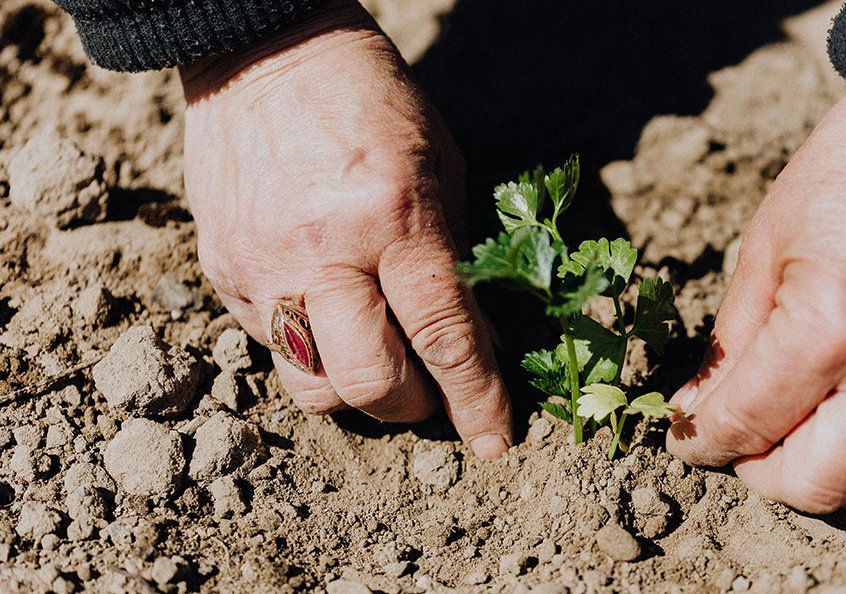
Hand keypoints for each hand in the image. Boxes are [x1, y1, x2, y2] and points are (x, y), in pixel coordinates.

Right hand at [179, 1, 511, 457]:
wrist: (263, 54)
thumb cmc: (372, 105)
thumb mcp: (440, 168)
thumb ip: (455, 261)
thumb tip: (473, 345)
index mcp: (392, 217)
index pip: (443, 336)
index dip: (476, 400)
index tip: (495, 441)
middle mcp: (322, 252)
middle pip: (370, 384)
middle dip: (414, 407)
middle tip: (431, 392)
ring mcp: (262, 266)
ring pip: (312, 388)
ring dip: (357, 395)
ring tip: (379, 361)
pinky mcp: (222, 272)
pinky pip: (271, 348)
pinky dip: (314, 352)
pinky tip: (332, 316)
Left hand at [666, 91, 845, 510]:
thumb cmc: (842, 180)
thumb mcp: (762, 253)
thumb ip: (728, 346)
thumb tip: (697, 412)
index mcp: (825, 332)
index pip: (747, 426)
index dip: (701, 441)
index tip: (684, 437)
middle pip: (813, 486)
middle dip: (759, 476)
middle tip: (738, 442)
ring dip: (814, 473)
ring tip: (787, 429)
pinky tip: (837, 405)